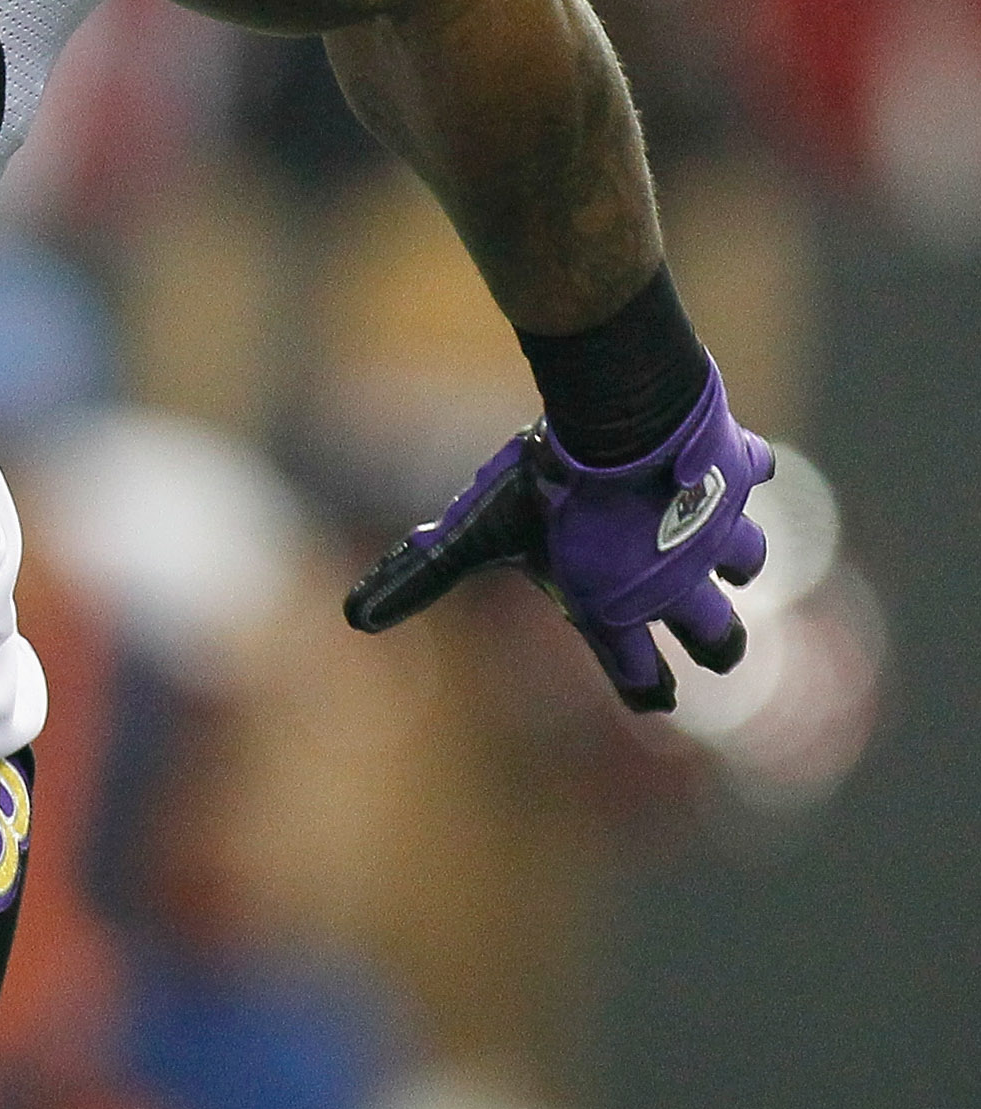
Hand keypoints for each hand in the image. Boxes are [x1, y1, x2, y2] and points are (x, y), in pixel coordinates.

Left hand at [343, 360, 773, 710]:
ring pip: (748, 562)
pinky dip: (742, 467)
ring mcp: (720, 531)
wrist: (617, 416)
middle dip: (717, 643)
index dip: (646, 689)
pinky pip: (755, 474)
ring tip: (710, 542)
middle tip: (711, 641)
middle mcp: (681, 586)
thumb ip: (422, 576)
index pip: (642, 680)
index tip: (652, 692)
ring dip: (733, 555)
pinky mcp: (741, 474)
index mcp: (619, 611)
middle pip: (722, 641)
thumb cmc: (545, 485)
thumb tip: (353, 616)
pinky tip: (724, 456)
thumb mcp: (480, 532)